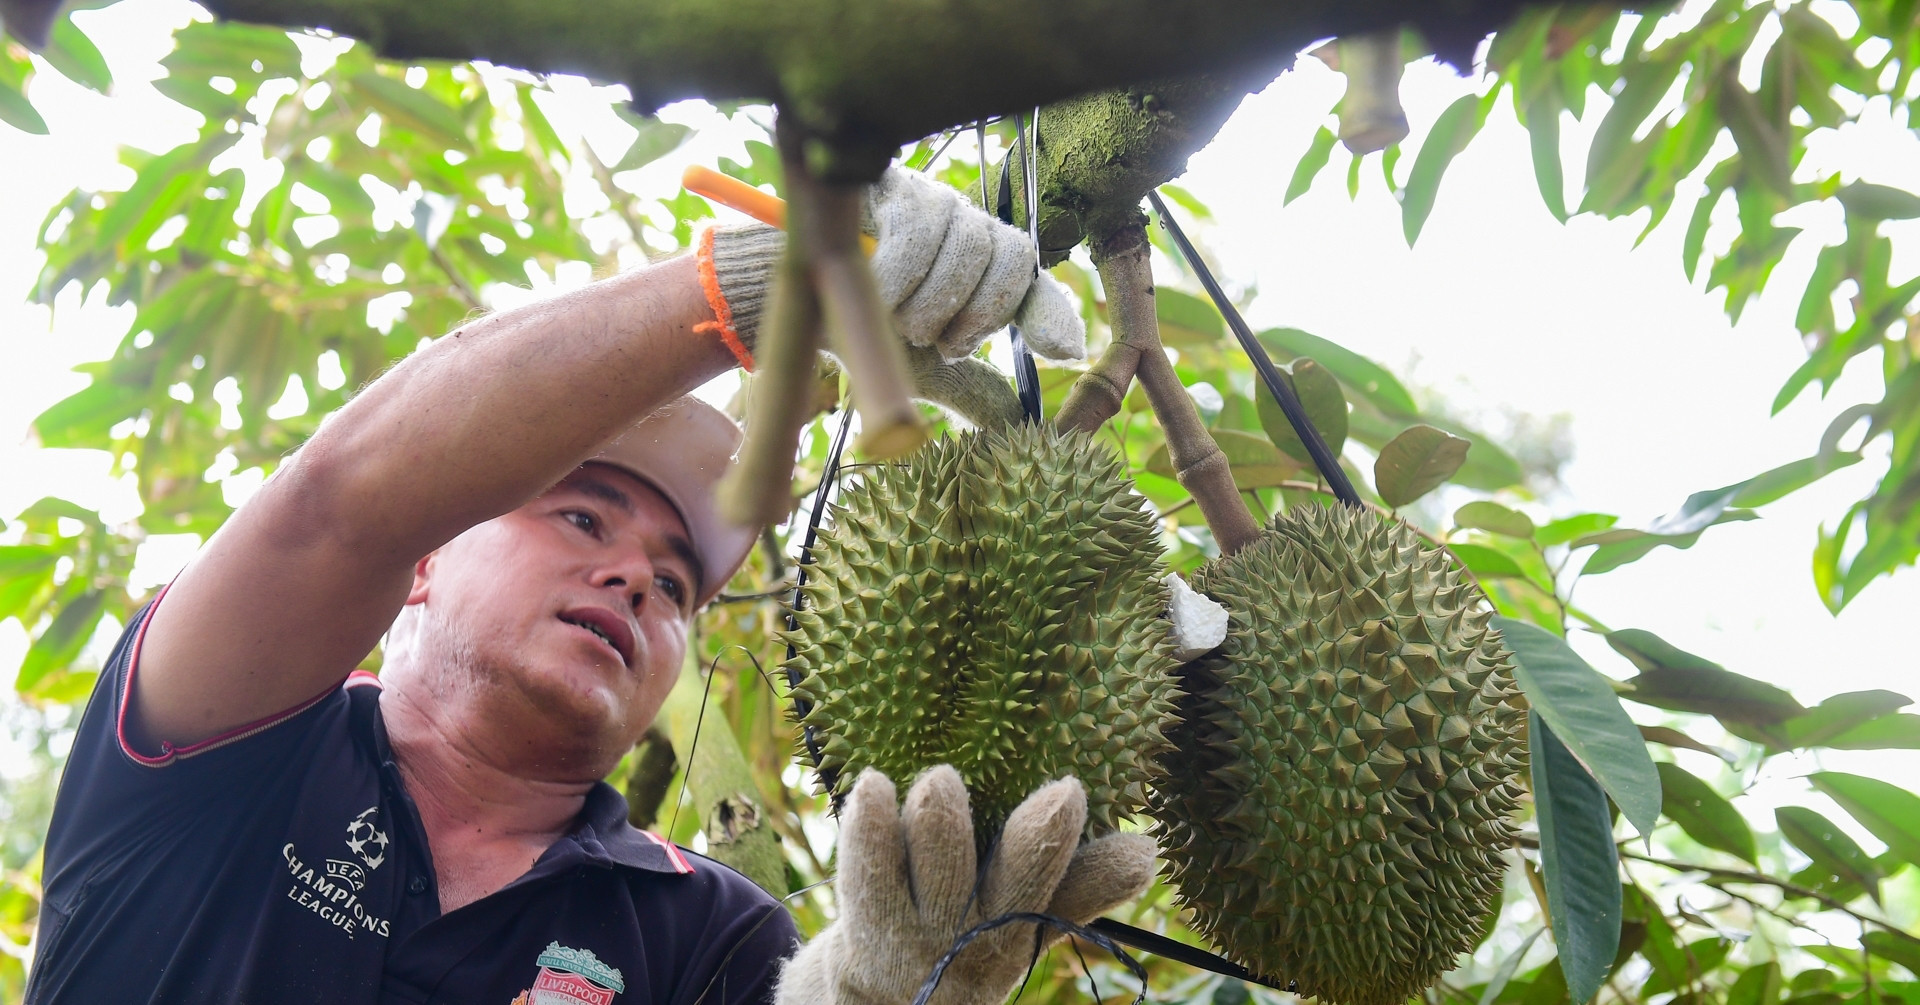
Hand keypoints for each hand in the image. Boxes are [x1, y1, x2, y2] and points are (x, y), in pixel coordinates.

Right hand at [696, 168, 1086, 369]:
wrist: (795, 307)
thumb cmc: (863, 334)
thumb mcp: (922, 369)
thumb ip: (971, 387)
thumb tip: (1018, 420)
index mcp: (981, 262)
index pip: (1028, 272)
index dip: (1049, 309)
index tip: (1064, 351)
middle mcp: (963, 221)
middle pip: (1005, 252)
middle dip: (973, 313)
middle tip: (932, 340)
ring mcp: (928, 197)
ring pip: (963, 242)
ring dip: (929, 300)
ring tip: (897, 320)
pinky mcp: (889, 184)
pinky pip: (916, 227)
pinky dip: (901, 274)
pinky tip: (878, 293)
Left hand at [776, 767, 1155, 1004]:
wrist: (892, 996)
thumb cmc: (974, 936)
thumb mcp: (1031, 922)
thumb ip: (1084, 886)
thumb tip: (1148, 851)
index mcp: (1024, 925)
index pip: (1071, 892)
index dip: (1093, 860)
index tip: (1090, 800)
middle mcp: (979, 929)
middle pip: (1017, 880)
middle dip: (1037, 838)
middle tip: (1058, 791)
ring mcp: (920, 926)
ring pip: (941, 864)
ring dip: (946, 820)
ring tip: (944, 780)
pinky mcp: (865, 915)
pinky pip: (866, 867)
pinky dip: (870, 825)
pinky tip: (875, 784)